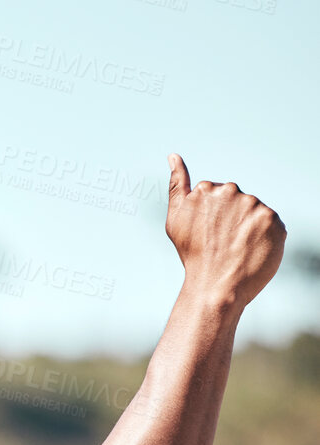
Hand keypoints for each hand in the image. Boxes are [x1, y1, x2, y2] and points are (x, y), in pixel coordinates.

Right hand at [165, 154, 285, 311]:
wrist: (214, 287)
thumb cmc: (192, 256)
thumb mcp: (175, 219)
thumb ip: (177, 184)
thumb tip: (173, 155)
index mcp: (206, 189)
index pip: (216, 196)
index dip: (211, 218)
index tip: (206, 235)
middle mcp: (230, 191)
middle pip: (236, 201)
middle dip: (231, 219)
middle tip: (221, 244)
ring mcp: (253, 204)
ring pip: (254, 212)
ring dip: (247, 228)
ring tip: (236, 250)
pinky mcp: (273, 219)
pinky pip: (271, 225)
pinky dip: (263, 238)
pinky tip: (251, 252)